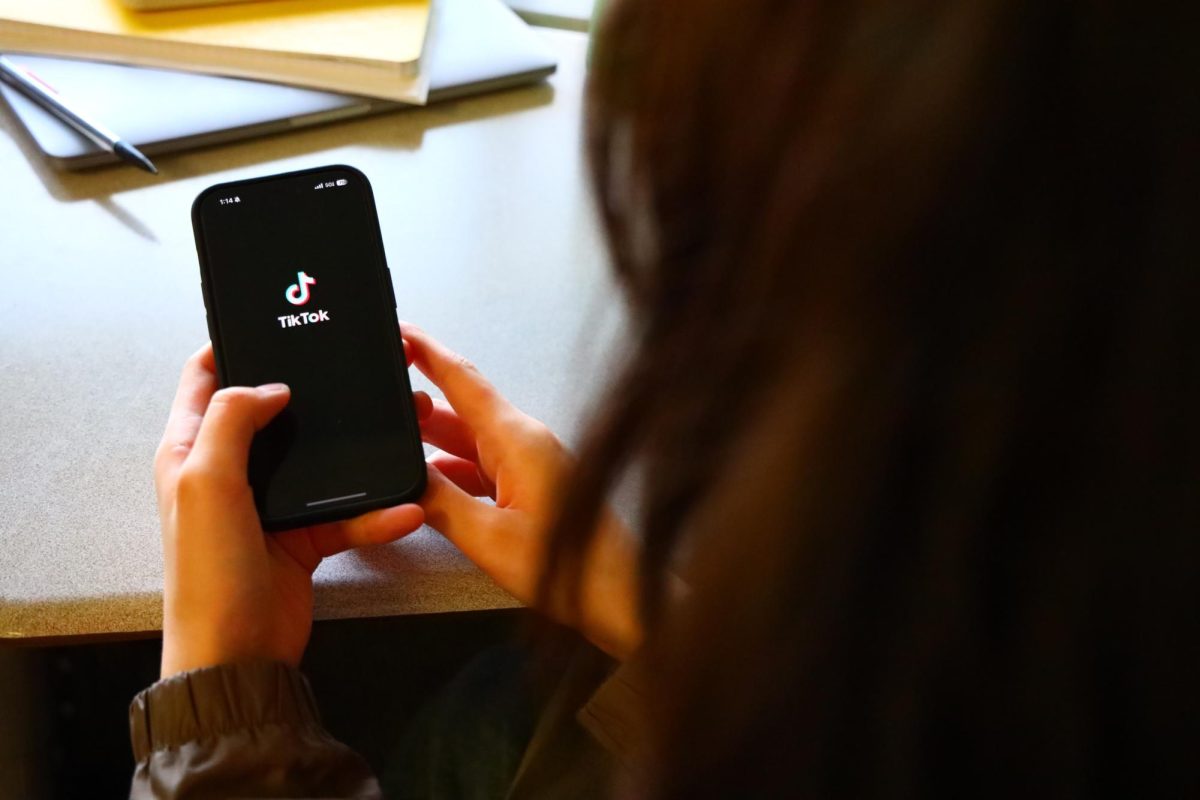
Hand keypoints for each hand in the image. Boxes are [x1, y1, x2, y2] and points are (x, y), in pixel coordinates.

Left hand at [154, 344, 424, 678]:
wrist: (237, 657)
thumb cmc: (208, 576)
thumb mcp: (208, 482)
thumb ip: (234, 420)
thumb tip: (271, 386)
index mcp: (190, 451)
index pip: (205, 379)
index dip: (233, 347)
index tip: (274, 324)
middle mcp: (229, 473)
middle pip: (273, 415)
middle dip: (313, 394)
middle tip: (353, 372)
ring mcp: (268, 506)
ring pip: (319, 463)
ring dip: (356, 455)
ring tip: (399, 435)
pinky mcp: (303, 538)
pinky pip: (347, 515)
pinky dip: (375, 514)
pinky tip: (402, 508)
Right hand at [404, 325, 643, 658]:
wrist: (620, 598)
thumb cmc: (569, 568)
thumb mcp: (488, 537)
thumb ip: (440, 502)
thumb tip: (407, 478)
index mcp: (518, 440)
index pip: (463, 381)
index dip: (428, 353)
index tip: (400, 331)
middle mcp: (527, 442)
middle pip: (463, 409)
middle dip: (421, 399)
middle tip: (380, 393)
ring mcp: (533, 464)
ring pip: (472, 440)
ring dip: (435, 438)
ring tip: (394, 437)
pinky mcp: (536, 487)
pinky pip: (486, 465)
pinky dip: (455, 467)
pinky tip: (432, 480)